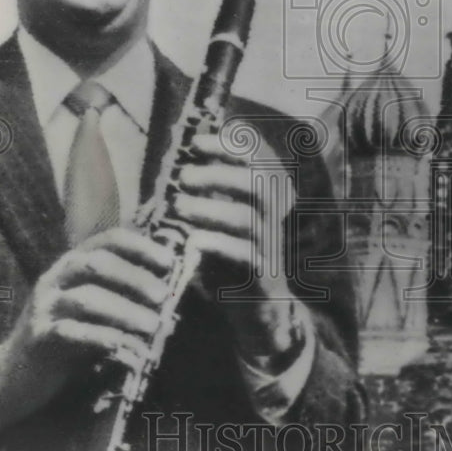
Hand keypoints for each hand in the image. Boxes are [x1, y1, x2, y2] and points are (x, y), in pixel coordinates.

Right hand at [0, 228, 172, 448]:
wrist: (12, 377)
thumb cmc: (66, 338)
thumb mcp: (93, 310)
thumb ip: (120, 295)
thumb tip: (170, 290)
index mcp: (71, 265)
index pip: (108, 241)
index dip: (140, 247)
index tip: (169, 262)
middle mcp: (55, 279)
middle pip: (97, 264)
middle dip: (134, 277)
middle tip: (162, 297)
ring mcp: (43, 308)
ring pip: (87, 299)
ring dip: (125, 311)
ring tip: (153, 326)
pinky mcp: (37, 338)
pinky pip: (72, 333)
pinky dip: (103, 339)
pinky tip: (126, 348)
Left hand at [171, 132, 301, 363]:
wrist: (257, 307)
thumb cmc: (229, 254)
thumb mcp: (220, 217)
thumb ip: (209, 188)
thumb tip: (180, 152)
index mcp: (265, 195)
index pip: (258, 157)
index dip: (229, 145)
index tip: (195, 143)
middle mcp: (273, 215)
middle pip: (257, 182)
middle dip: (219, 173)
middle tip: (184, 176)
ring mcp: (270, 243)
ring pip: (248, 217)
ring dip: (211, 208)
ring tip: (178, 206)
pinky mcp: (262, 273)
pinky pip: (244, 253)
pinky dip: (218, 243)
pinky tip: (192, 241)